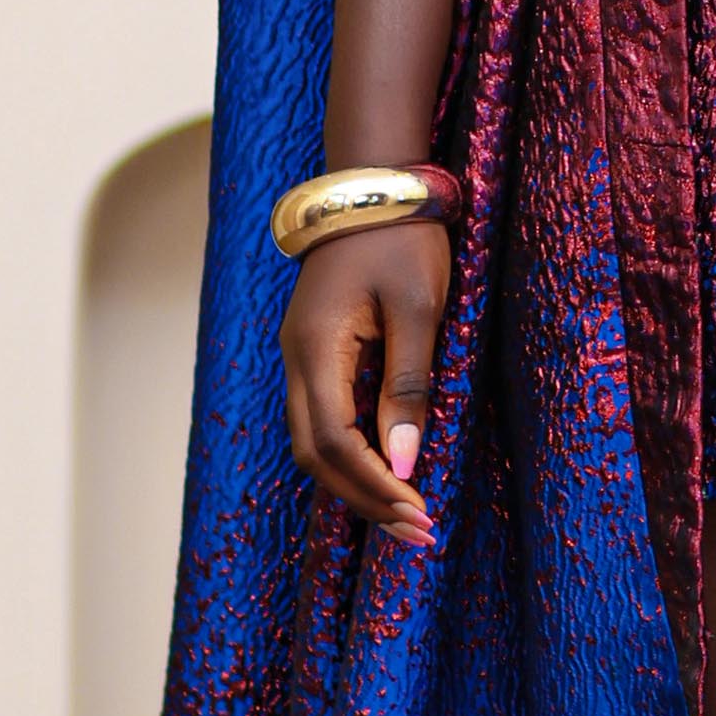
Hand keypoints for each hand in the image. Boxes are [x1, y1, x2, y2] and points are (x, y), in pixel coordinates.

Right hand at [282, 219, 449, 545]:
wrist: (372, 185)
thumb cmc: (401, 239)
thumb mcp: (419, 309)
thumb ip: (408, 385)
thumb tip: (405, 461)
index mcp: (316, 350)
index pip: (335, 442)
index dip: (375, 485)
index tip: (418, 513)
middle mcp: (296, 360)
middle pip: (316, 455)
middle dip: (365, 498)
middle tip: (417, 530)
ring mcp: (300, 357)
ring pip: (314, 441)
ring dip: (357, 482)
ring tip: (405, 513)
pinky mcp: (315, 353)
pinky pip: (323, 419)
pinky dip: (351, 454)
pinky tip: (387, 471)